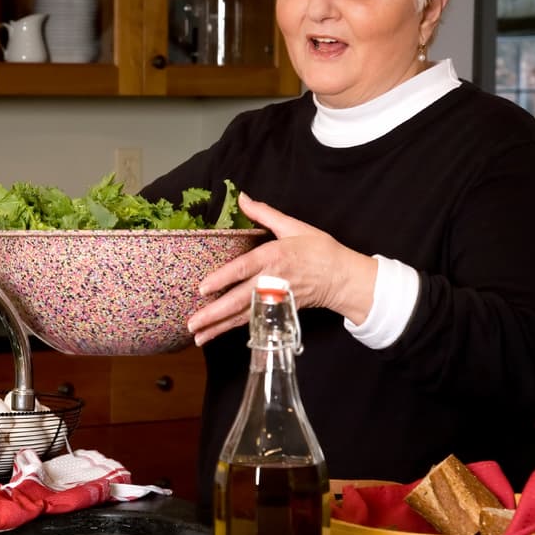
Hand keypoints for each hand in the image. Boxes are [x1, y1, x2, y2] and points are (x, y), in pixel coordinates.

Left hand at [187, 193, 378, 344]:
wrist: (343, 277)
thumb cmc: (319, 250)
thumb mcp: (294, 226)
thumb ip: (264, 214)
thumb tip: (242, 197)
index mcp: (273, 257)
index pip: (243, 269)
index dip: (223, 279)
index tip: (203, 288)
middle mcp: (271, 281)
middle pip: (239, 301)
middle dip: (214, 314)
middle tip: (191, 324)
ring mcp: (275, 299)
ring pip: (242, 316)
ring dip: (219, 327)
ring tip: (198, 337)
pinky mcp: (278, 311)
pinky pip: (252, 322)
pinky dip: (233, 329)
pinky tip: (216, 334)